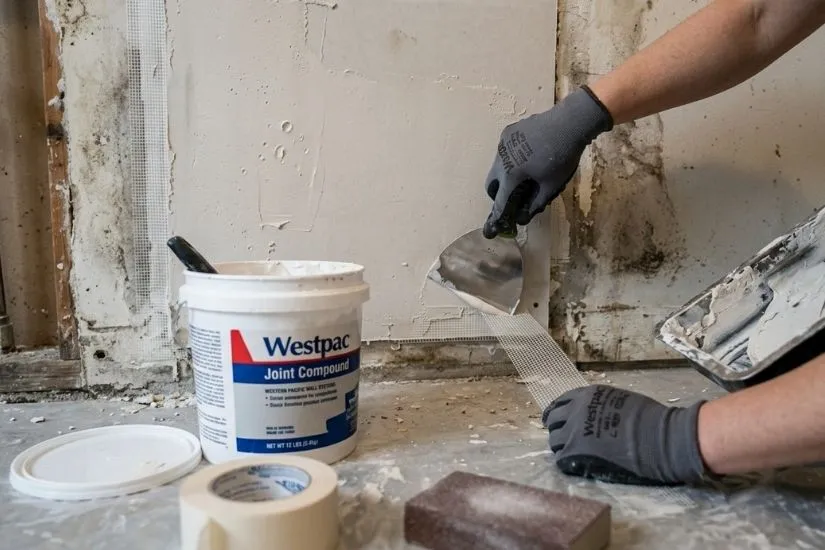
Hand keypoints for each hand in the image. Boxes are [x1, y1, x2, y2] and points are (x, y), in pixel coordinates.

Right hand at [482, 87, 612, 238]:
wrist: (569, 122)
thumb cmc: (562, 156)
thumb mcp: (551, 184)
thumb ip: (535, 203)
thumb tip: (524, 217)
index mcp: (511, 173)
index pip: (500, 200)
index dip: (498, 214)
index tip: (495, 226)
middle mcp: (501, 158)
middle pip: (491, 183)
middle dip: (498, 194)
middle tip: (510, 198)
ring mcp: (503, 143)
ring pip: (496, 166)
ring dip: (504, 175)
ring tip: (524, 174)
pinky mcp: (508, 131)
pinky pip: (503, 150)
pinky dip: (510, 159)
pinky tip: (528, 156)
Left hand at [542, 385, 707, 485]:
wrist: (659, 438)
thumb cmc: (650, 418)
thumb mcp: (620, 400)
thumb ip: (602, 405)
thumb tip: (598, 413)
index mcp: (586, 395)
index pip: (561, 402)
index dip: (559, 412)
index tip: (558, 420)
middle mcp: (575, 410)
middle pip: (553, 420)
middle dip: (556, 429)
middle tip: (562, 438)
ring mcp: (573, 431)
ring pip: (555, 441)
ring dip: (561, 447)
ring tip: (570, 454)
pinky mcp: (576, 452)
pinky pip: (561, 459)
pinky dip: (566, 463)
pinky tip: (575, 466)